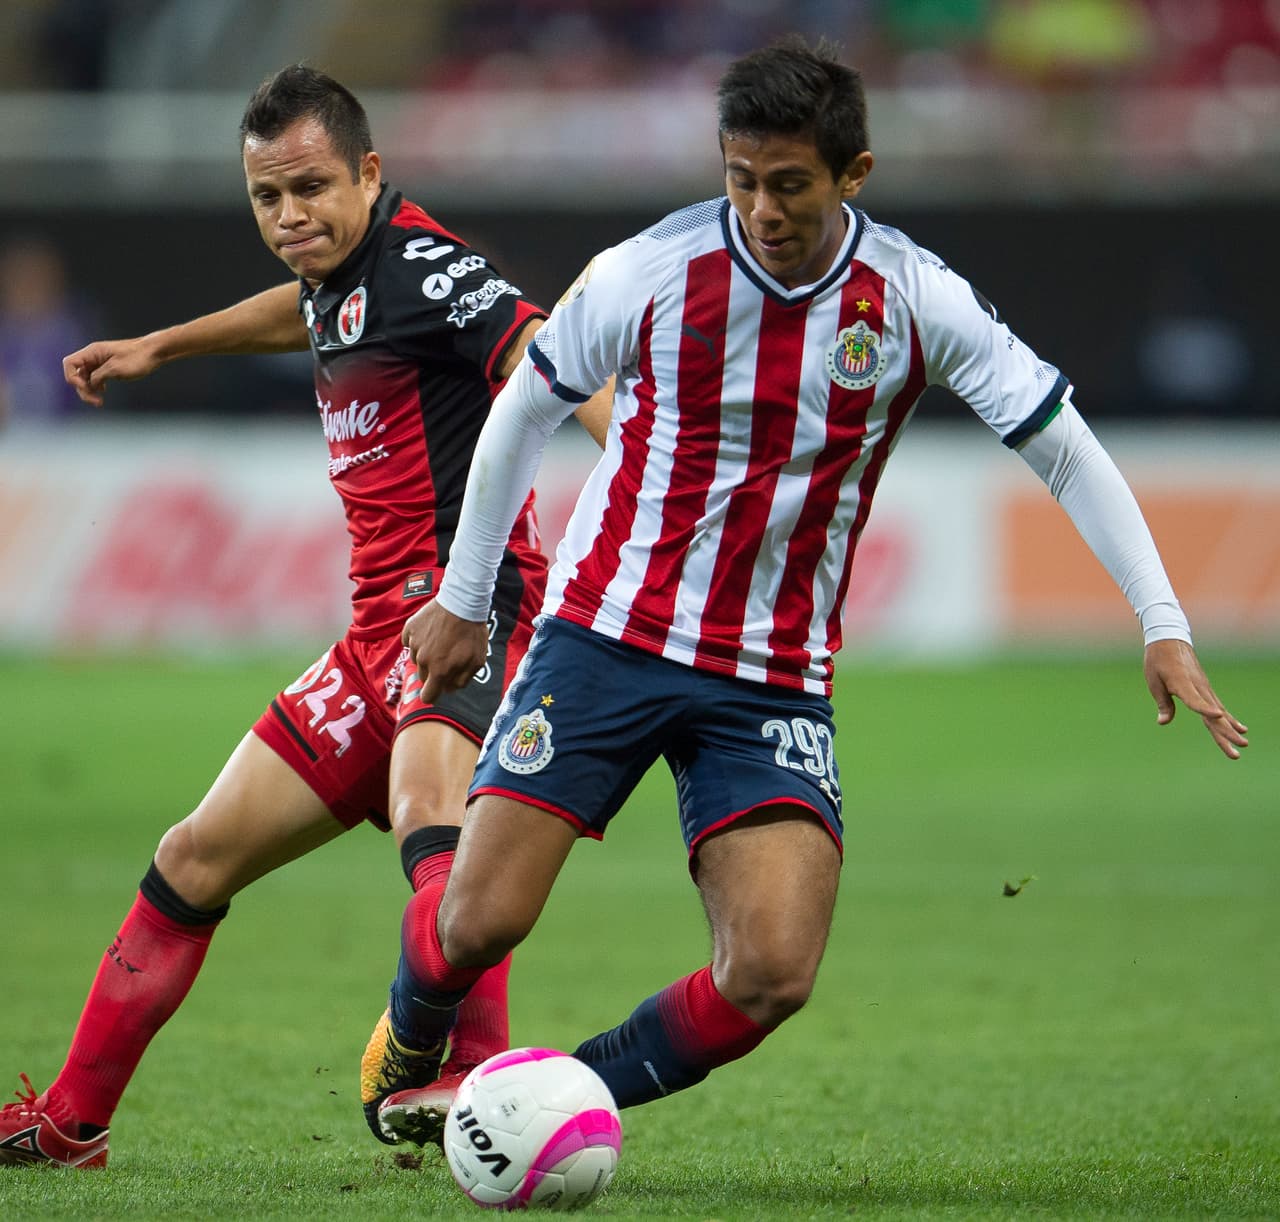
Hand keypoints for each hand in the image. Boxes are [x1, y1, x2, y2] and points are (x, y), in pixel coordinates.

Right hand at [62, 336, 162, 406]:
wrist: (153, 353)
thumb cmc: (137, 358)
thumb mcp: (116, 369)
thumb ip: (98, 376)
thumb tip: (90, 384)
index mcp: (92, 352)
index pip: (69, 363)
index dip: (72, 377)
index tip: (85, 387)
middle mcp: (93, 356)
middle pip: (76, 374)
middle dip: (83, 389)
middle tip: (96, 402)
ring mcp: (99, 362)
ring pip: (86, 378)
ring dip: (89, 391)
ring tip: (99, 402)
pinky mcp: (107, 368)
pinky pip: (95, 378)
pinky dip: (96, 387)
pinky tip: (103, 392)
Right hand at [402, 598, 490, 705]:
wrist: (463, 602)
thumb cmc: (472, 632)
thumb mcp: (476, 661)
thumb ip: (461, 680)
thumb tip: (448, 690)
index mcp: (440, 671)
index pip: (427, 696)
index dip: (432, 694)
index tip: (437, 688)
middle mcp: (423, 660)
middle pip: (422, 676)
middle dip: (433, 672)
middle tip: (445, 657)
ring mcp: (414, 644)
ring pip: (416, 659)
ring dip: (426, 655)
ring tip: (441, 640)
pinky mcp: (409, 629)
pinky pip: (409, 641)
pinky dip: (418, 639)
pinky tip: (431, 631)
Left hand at [1143, 638, 1247, 759]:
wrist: (1169, 640)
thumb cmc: (1157, 661)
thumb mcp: (1154, 681)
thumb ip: (1163, 702)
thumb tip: (1163, 722)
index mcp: (1182, 684)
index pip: (1194, 699)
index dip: (1205, 708)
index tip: (1218, 715)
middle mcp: (1198, 687)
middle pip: (1213, 713)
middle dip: (1226, 732)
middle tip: (1240, 747)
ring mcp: (1204, 689)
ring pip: (1219, 713)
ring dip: (1230, 729)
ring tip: (1244, 743)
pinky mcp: (1206, 689)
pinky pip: (1218, 707)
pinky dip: (1229, 719)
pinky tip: (1240, 729)